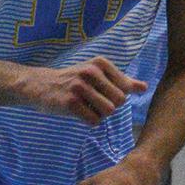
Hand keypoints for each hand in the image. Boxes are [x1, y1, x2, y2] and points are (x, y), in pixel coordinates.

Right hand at [22, 58, 145, 126]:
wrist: (39, 85)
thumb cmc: (73, 80)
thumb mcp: (97, 74)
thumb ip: (122, 81)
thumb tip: (145, 87)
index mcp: (101, 63)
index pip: (126, 88)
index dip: (116, 96)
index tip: (101, 92)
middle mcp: (91, 72)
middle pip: (119, 101)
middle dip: (110, 106)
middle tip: (93, 102)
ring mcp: (79, 87)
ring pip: (108, 111)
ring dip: (99, 114)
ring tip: (87, 107)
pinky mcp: (70, 102)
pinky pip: (93, 121)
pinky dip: (89, 121)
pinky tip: (79, 112)